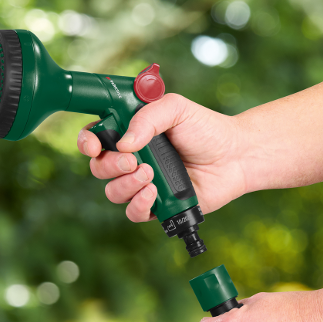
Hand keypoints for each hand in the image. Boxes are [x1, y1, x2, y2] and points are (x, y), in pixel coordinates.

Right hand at [76, 93, 246, 221]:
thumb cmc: (206, 129)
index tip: (94, 145)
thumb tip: (124, 144)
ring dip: (126, 184)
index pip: (95, 138)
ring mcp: (143, 184)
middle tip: (133, 160)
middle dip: (110, 165)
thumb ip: (147, 118)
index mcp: (130, 132)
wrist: (235, 156)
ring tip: (150, 174)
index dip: (87, 143)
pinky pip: (133, 213)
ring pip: (113, 192)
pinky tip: (154, 193)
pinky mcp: (156, 206)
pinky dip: (139, 204)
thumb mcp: (175, 109)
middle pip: (99, 168)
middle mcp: (132, 159)